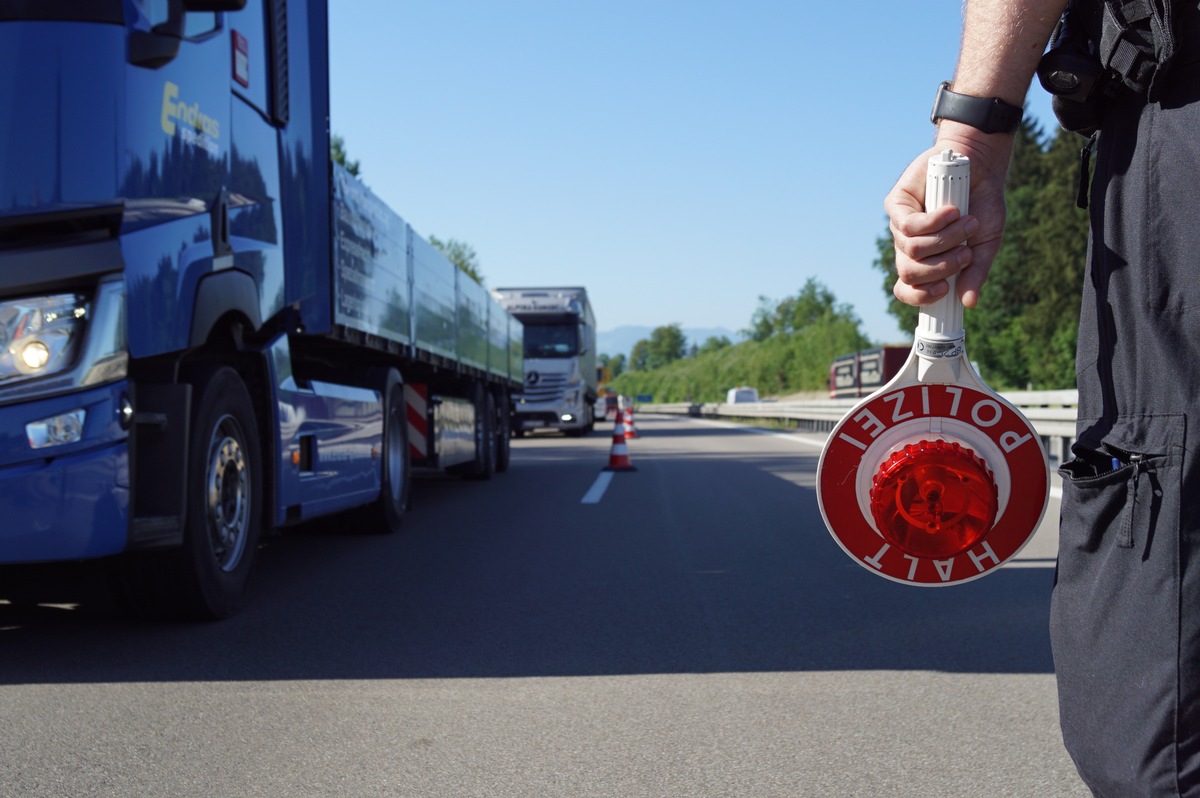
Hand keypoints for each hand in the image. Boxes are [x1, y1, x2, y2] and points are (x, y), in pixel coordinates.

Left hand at [884, 133, 1010, 308]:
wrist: (980, 167)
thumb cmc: (982, 206)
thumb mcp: (986, 243)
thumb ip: (976, 272)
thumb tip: (968, 303)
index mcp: (925, 261)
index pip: (907, 289)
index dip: (920, 297)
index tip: (945, 291)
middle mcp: (909, 246)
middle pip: (908, 273)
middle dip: (942, 267)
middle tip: (966, 252)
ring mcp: (900, 225)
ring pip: (913, 249)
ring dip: (946, 240)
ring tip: (968, 223)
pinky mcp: (897, 204)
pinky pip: (909, 226)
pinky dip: (935, 222)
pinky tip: (952, 211)